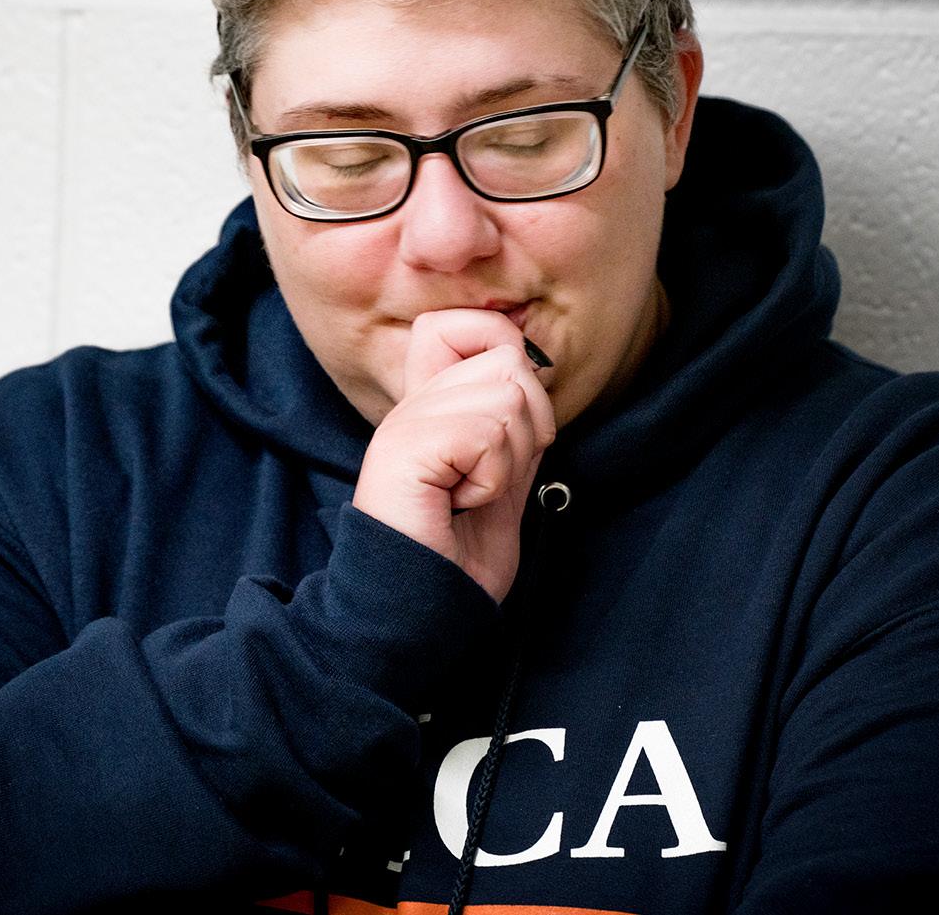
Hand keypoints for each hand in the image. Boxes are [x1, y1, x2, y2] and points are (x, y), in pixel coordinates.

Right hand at [353, 309, 555, 601]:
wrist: (422, 615)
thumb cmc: (459, 558)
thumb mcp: (502, 477)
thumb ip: (513, 424)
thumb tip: (534, 368)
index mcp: (429, 405)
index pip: (462, 324)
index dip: (504, 349)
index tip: (511, 423)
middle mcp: (412, 404)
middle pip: (507, 359)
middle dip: (528, 425)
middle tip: (489, 477)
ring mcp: (405, 423)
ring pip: (508, 396)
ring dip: (510, 460)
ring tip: (472, 495)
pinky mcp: (405, 448)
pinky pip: (488, 435)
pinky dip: (493, 480)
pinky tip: (460, 505)